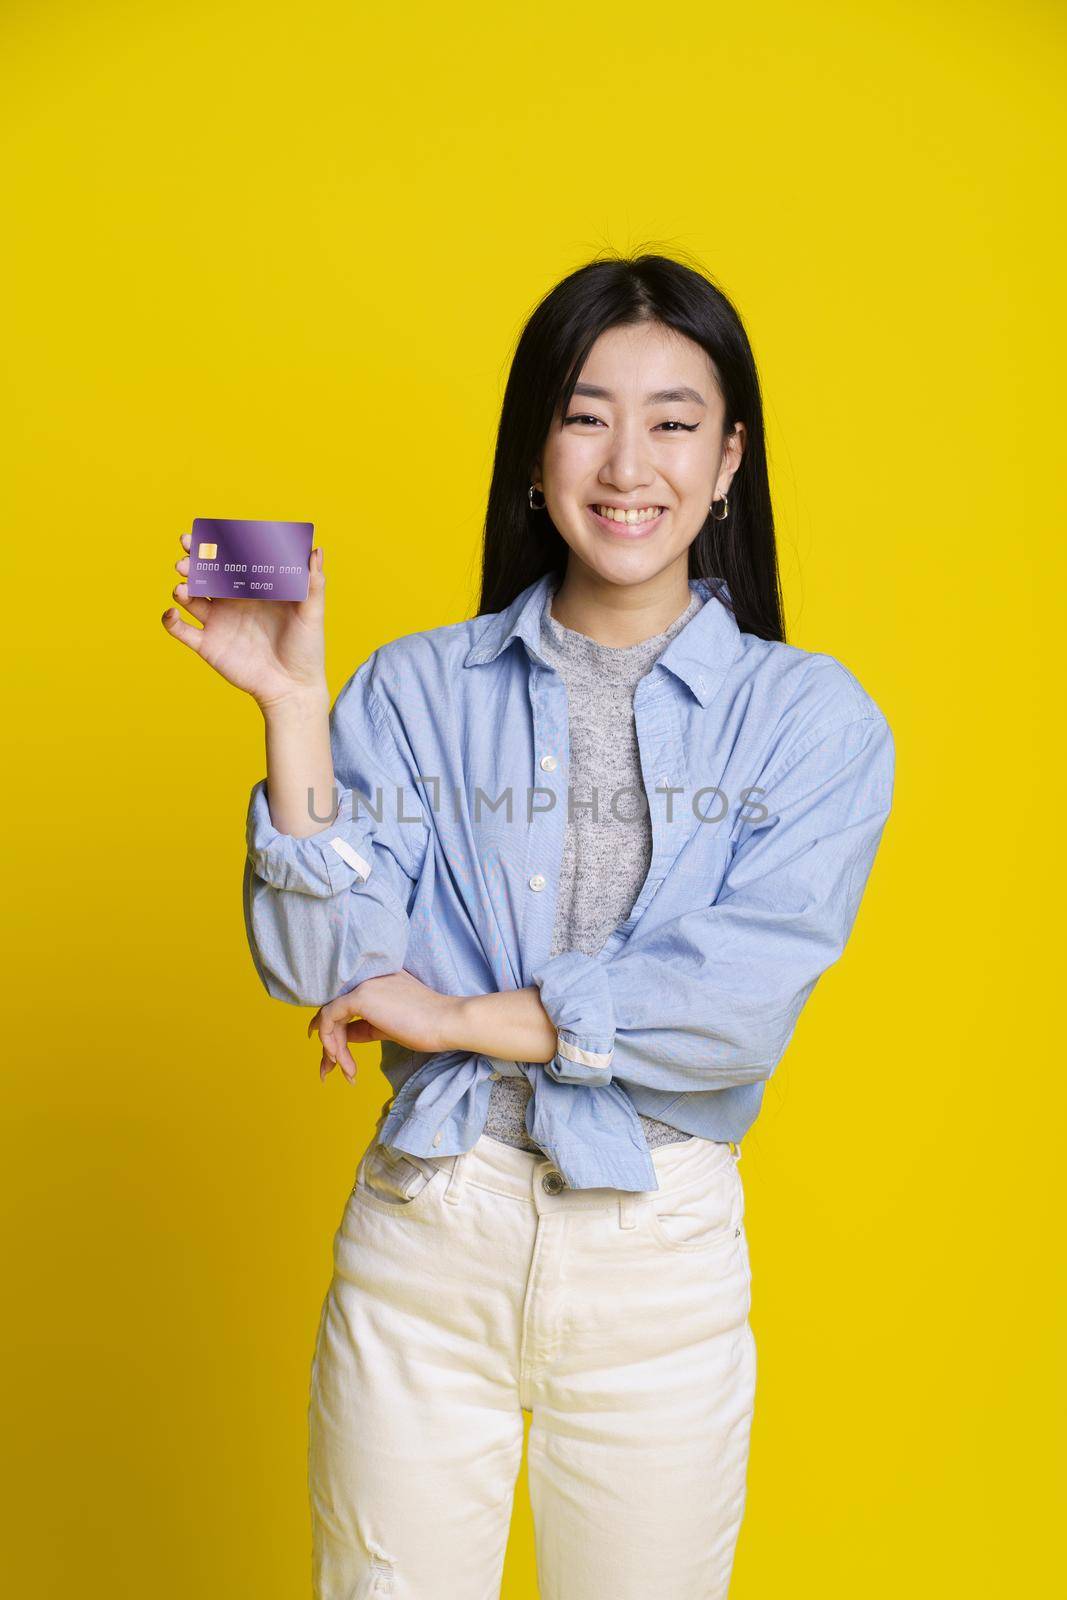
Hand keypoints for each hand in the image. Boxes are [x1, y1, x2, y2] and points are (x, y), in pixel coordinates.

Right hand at [161, 531, 328, 710]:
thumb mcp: (312, 613)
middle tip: (186, 557)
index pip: (229, 560)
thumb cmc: (306, 649)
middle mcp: (232, 601)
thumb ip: (313, 582)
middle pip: (204, 575)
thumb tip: (315, 550)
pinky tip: (172, 612)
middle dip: (191, 562)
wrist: (293, 687)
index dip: (215, 546)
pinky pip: (181, 630)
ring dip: (181, 588)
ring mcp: (218, 622)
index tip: (204, 533)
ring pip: (189, 598)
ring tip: (182, 587)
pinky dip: (170, 620)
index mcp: (253, 588)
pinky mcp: (208, 645)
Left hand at [307, 971, 466, 1082]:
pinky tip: (338, 1059)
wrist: (446, 1022)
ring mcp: (363, 985)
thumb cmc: (427, 1026)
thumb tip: (344, 1037)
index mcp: (376, 981)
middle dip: (329, 1044)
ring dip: (332, 1049)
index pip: (345, 1005)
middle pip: (334, 1012)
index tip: (330, 1051)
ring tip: (347, 1073)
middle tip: (329, 1071)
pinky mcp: (360, 996)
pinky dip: (329, 1040)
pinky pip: (329, 1017)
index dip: (333, 1028)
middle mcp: (367, 978)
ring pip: (330, 1017)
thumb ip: (366, 1026)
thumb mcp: (389, 1026)